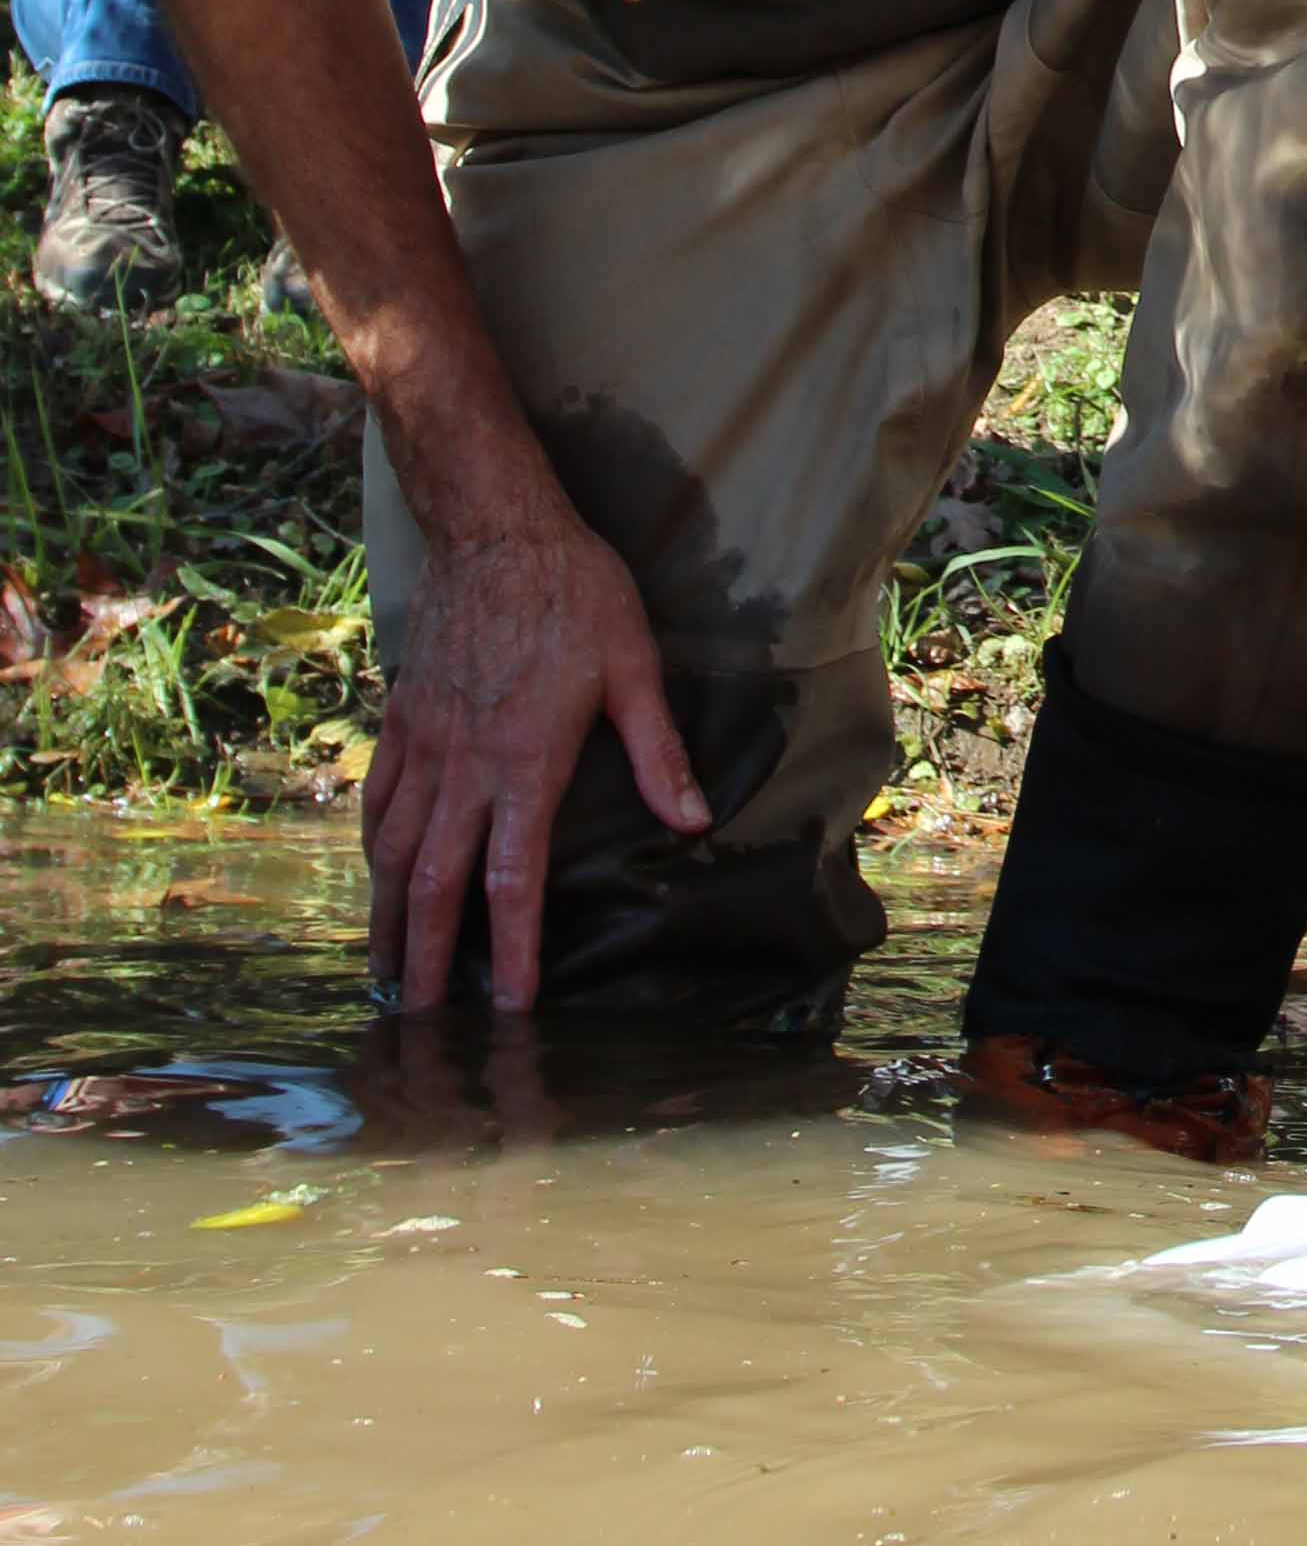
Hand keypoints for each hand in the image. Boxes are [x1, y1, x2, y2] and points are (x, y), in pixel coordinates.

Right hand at [363, 515, 703, 1013]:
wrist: (494, 527)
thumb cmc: (575, 591)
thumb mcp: (634, 665)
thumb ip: (658, 750)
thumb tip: (693, 820)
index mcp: (524, 761)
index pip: (511, 879)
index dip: (511, 949)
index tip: (509, 1004)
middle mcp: (464, 764)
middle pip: (433, 882)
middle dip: (426, 957)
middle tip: (418, 1019)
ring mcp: (425, 742)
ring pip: (393, 849)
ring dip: (388, 916)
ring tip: (387, 970)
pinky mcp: (403, 716)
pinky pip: (379, 798)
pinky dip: (374, 847)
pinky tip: (377, 874)